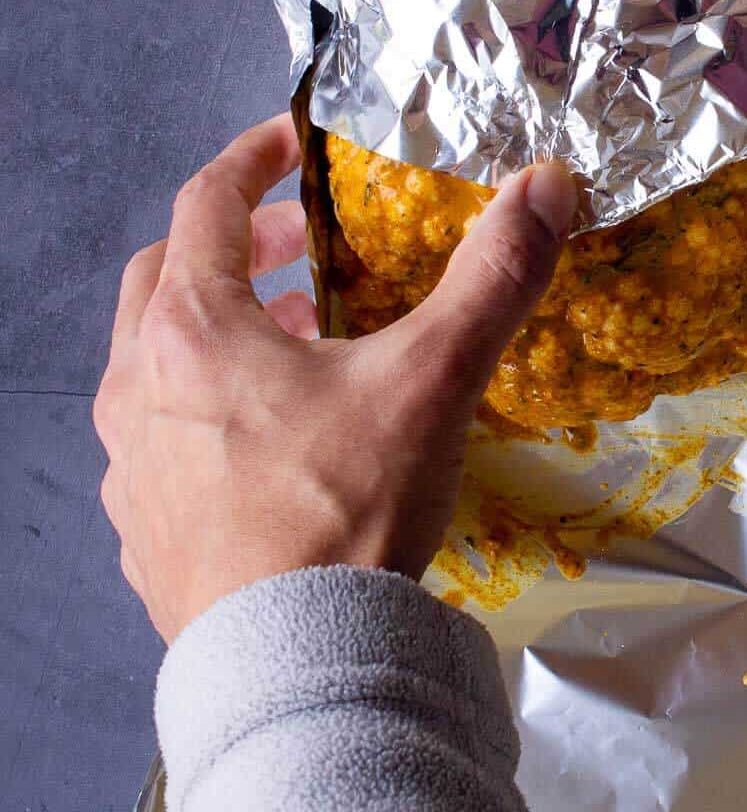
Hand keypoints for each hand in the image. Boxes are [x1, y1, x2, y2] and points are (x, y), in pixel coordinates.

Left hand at [94, 113, 575, 642]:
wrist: (295, 668)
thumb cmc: (348, 508)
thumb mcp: (430, 379)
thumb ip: (492, 276)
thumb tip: (548, 185)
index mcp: (191, 330)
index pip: (205, 203)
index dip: (251, 159)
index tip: (290, 143)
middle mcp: (139, 387)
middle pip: (165, 278)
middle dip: (235, 248)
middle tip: (301, 251)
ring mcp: (132, 467)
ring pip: (156, 365)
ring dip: (220, 334)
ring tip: (297, 346)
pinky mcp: (143, 533)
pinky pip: (161, 442)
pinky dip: (206, 413)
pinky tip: (269, 446)